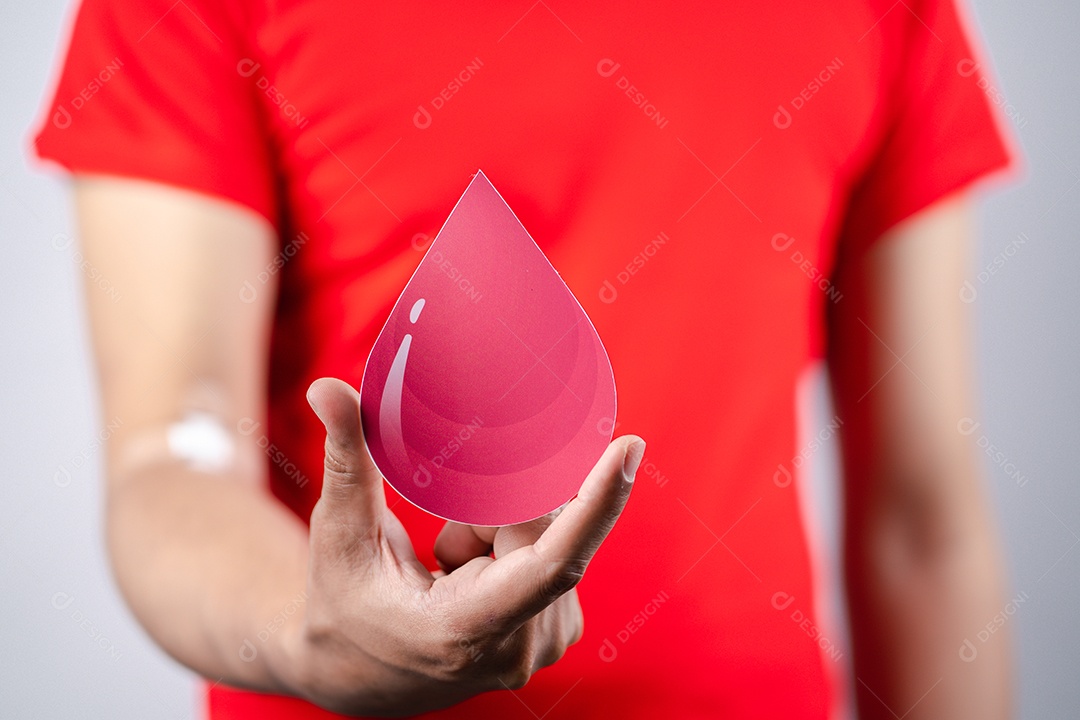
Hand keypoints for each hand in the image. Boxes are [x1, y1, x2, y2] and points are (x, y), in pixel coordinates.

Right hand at [279, 378, 643, 715]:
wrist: (356, 676)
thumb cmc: (342, 606)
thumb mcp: (338, 535)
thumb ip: (344, 460)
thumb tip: (326, 388)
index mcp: (466, 631)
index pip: (553, 562)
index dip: (597, 503)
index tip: (629, 447)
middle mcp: (520, 649)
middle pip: (542, 533)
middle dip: (495, 513)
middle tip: (441, 547)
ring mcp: (543, 648)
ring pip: (551, 541)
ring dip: (502, 533)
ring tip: (450, 571)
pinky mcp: (557, 636)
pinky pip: (558, 556)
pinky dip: (518, 548)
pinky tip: (477, 577)